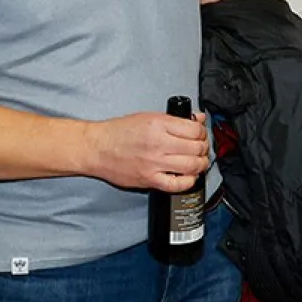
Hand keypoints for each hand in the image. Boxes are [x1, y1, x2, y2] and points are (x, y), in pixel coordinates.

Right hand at [86, 110, 210, 191]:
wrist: (97, 148)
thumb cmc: (119, 132)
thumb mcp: (148, 116)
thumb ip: (175, 119)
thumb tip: (198, 118)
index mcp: (158, 124)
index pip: (194, 129)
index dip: (202, 132)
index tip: (200, 134)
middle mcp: (158, 144)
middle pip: (196, 148)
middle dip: (204, 148)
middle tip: (201, 148)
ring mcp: (154, 164)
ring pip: (191, 166)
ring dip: (201, 164)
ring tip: (198, 161)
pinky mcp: (149, 180)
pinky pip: (177, 185)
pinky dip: (188, 181)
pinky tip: (188, 176)